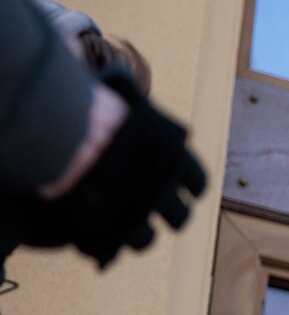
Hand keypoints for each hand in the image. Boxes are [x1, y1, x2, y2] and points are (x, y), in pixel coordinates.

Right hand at [17, 70, 206, 267]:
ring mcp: (141, 210)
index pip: (197, 181)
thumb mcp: (115, 93)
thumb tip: (105, 67)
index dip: (189, 188)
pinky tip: (99, 242)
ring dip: (137, 236)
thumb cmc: (88, 102)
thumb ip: (119, 95)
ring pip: (148, 238)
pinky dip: (109, 246)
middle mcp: (166, 185)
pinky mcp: (114, 229)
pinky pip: (117, 247)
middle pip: (180, 217)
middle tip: (155, 217)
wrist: (65, 131)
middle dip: (170, 218)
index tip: (184, 193)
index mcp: (175, 153)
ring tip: (125, 233)